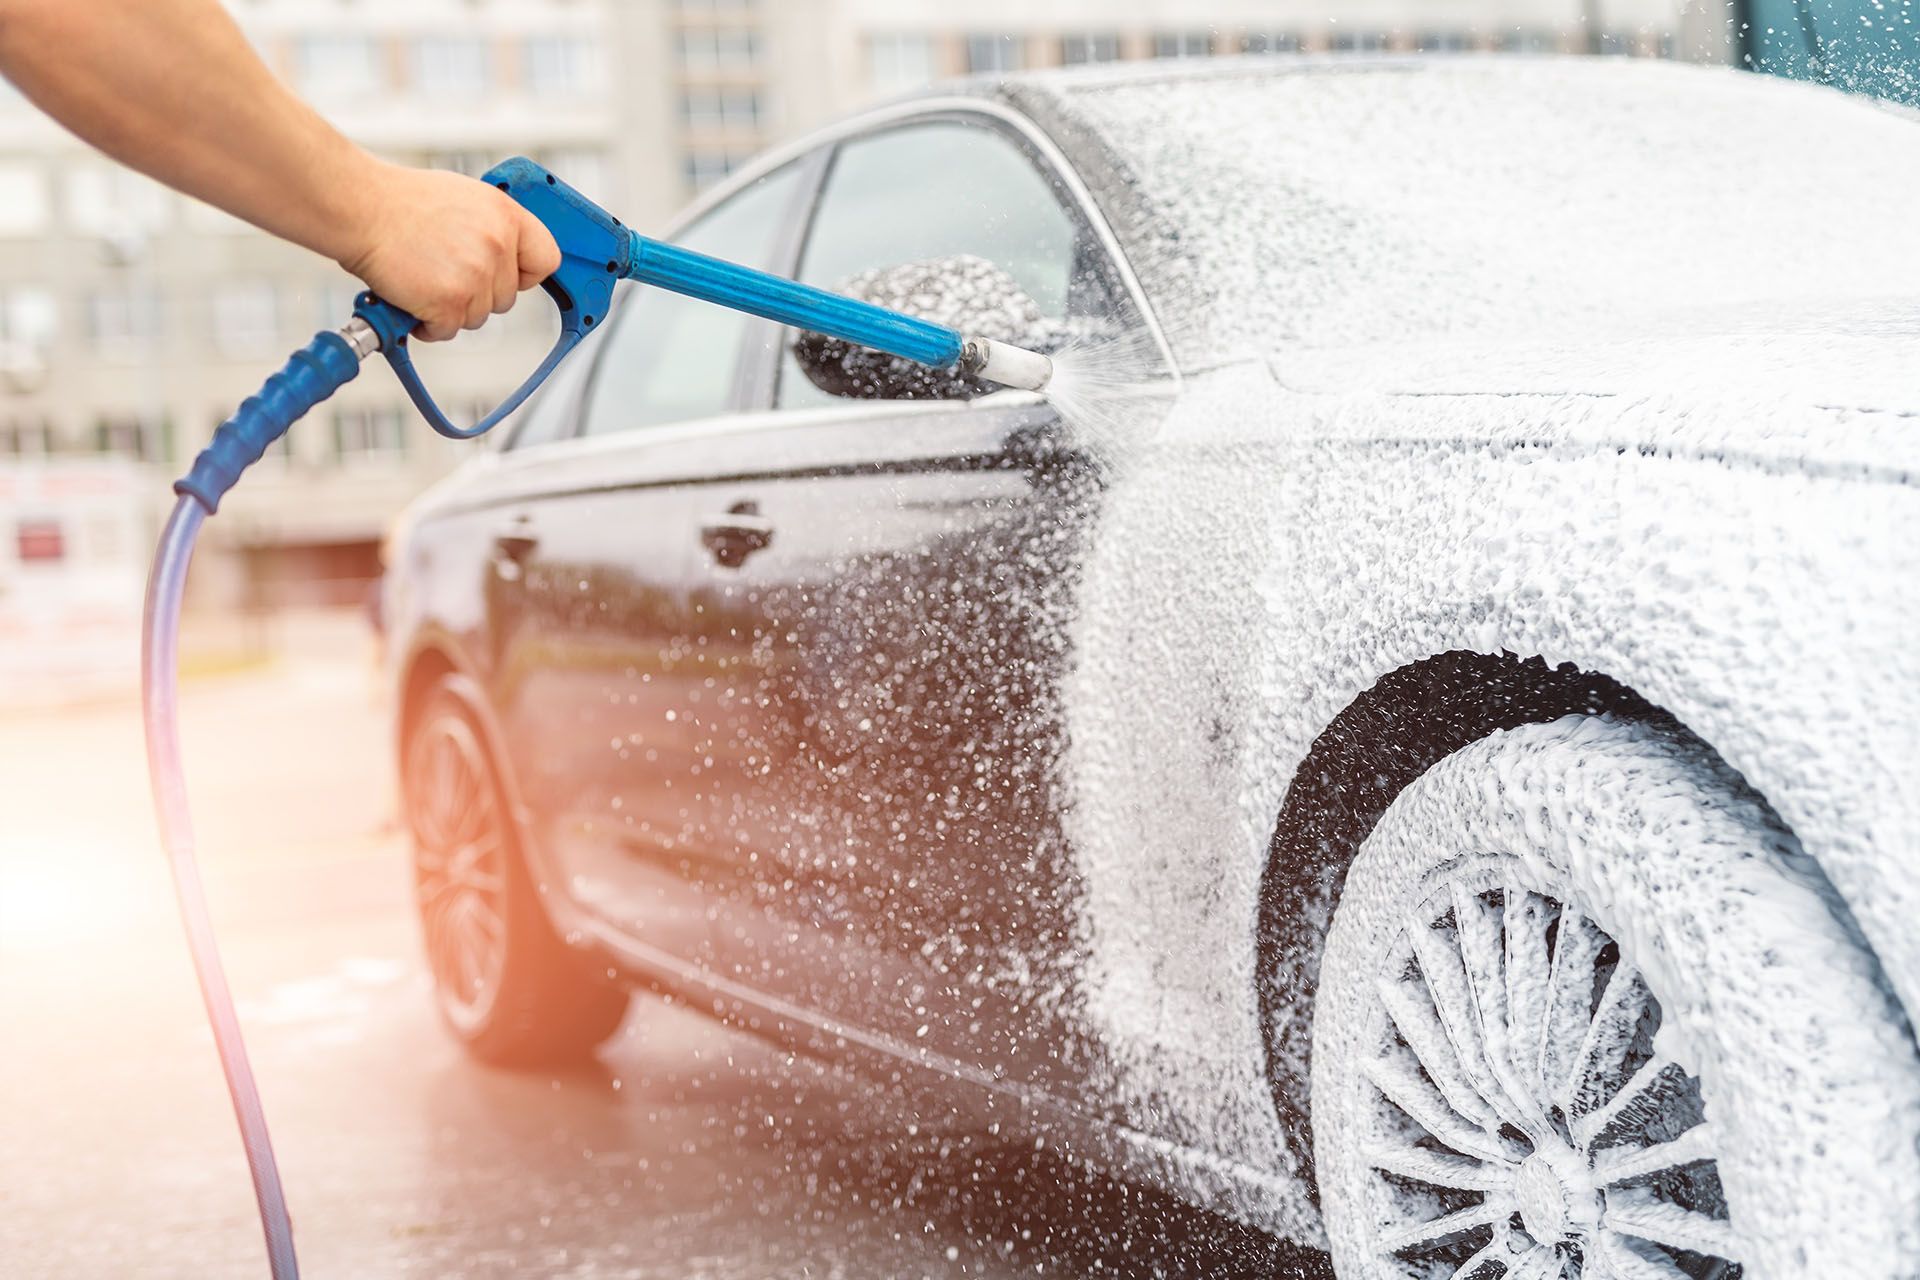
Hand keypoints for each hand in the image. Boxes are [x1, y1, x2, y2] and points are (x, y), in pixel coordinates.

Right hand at [335, 162, 560, 341]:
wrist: (361, 207)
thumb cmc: (400, 202)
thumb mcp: (464, 199)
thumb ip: (491, 228)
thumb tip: (506, 255)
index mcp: (506, 216)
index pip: (546, 259)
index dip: (526, 274)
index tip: (510, 278)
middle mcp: (497, 245)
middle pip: (506, 298)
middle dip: (476, 294)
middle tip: (442, 273)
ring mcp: (476, 276)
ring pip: (477, 317)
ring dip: (450, 308)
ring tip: (422, 279)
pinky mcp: (451, 301)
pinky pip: (447, 330)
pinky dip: (427, 323)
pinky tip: (411, 297)